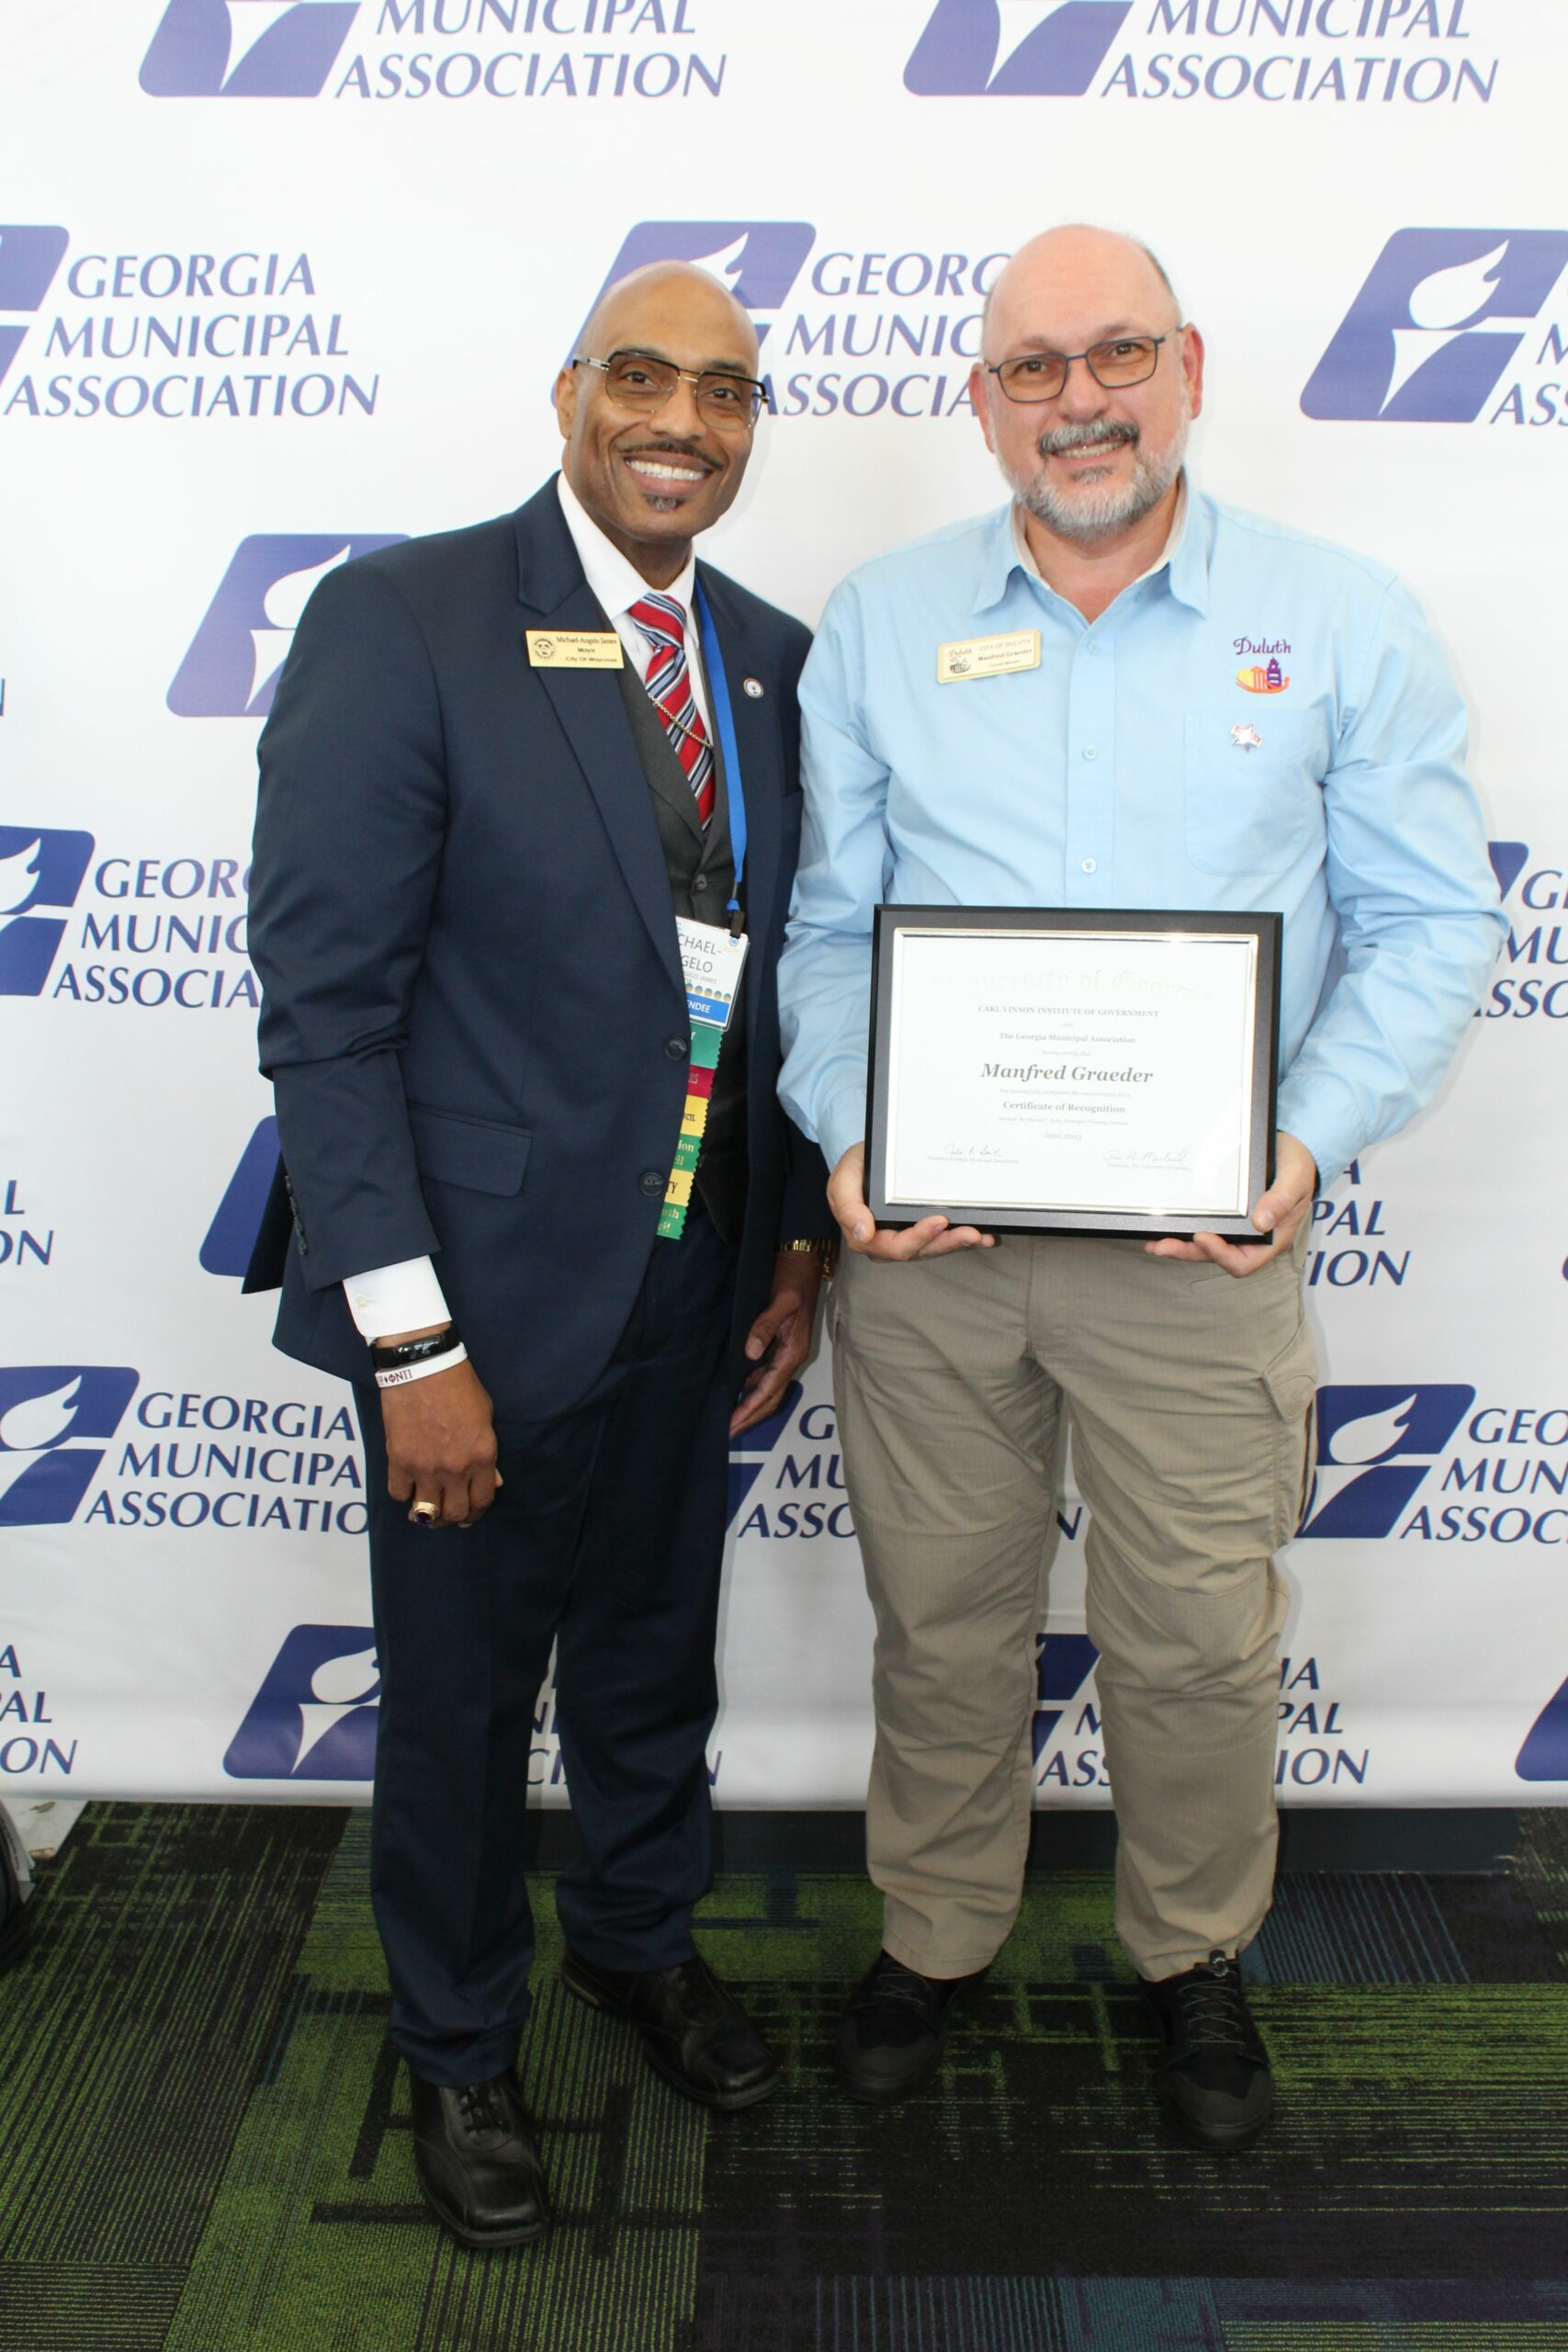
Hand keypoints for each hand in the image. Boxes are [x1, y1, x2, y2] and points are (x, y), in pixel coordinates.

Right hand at [380, 1351, 500, 1528]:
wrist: (424, 1366)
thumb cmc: (459, 1385)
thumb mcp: (486, 1416)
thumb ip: (487, 1454)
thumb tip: (492, 1481)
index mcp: (482, 1456)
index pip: (481, 1501)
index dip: (476, 1512)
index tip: (470, 1514)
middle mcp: (455, 1468)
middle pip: (454, 1514)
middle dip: (453, 1520)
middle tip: (449, 1517)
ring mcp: (425, 1467)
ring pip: (426, 1512)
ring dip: (427, 1516)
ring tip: (424, 1512)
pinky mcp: (399, 1460)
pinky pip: (399, 1493)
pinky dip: (403, 1494)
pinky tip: (407, 1487)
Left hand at [730, 1251, 823, 1436]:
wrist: (802, 1260)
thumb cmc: (792, 1278)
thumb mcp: (781, 1299)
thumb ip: (765, 1324)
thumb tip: (750, 1352)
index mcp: (793, 1351)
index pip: (769, 1389)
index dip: (750, 1408)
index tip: (732, 1424)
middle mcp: (791, 1356)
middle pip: (772, 1397)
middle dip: (751, 1416)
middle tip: (728, 1432)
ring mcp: (786, 1351)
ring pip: (769, 1387)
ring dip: (751, 1404)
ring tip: (730, 1418)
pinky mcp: (779, 1343)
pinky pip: (765, 1373)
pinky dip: (751, 1386)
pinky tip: (735, 1389)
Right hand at [827, 1141, 994, 1261]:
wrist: (867, 1158)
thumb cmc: (853, 1170)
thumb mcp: (842, 1182)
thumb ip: (847, 1207)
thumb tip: (862, 1233)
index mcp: (867, 1237)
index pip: (894, 1247)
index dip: (918, 1237)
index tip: (939, 1220)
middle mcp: (888, 1243)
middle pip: (921, 1251)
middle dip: (947, 1243)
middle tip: (971, 1232)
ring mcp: (908, 1238)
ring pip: (935, 1247)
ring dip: (959, 1243)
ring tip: (982, 1235)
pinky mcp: (923, 1231)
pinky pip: (943, 1238)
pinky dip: (963, 1238)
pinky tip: (986, 1235)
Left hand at [1143, 1130, 1317, 1279]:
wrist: (1292, 1148)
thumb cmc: (1298, 1165)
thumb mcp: (1295, 1179)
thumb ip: (1281, 1200)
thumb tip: (1260, 1222)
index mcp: (1272, 1239)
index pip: (1243, 1262)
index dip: (1220, 1255)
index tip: (1201, 1237)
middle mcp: (1252, 1240)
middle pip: (1218, 1257)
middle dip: (1189, 1253)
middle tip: (1161, 1245)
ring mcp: (1238, 1229)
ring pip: (1206, 1246)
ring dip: (1181, 1246)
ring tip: (1155, 1242)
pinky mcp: (1227, 1216)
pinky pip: (1204, 1227)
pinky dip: (1184, 1229)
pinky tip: (1164, 1225)